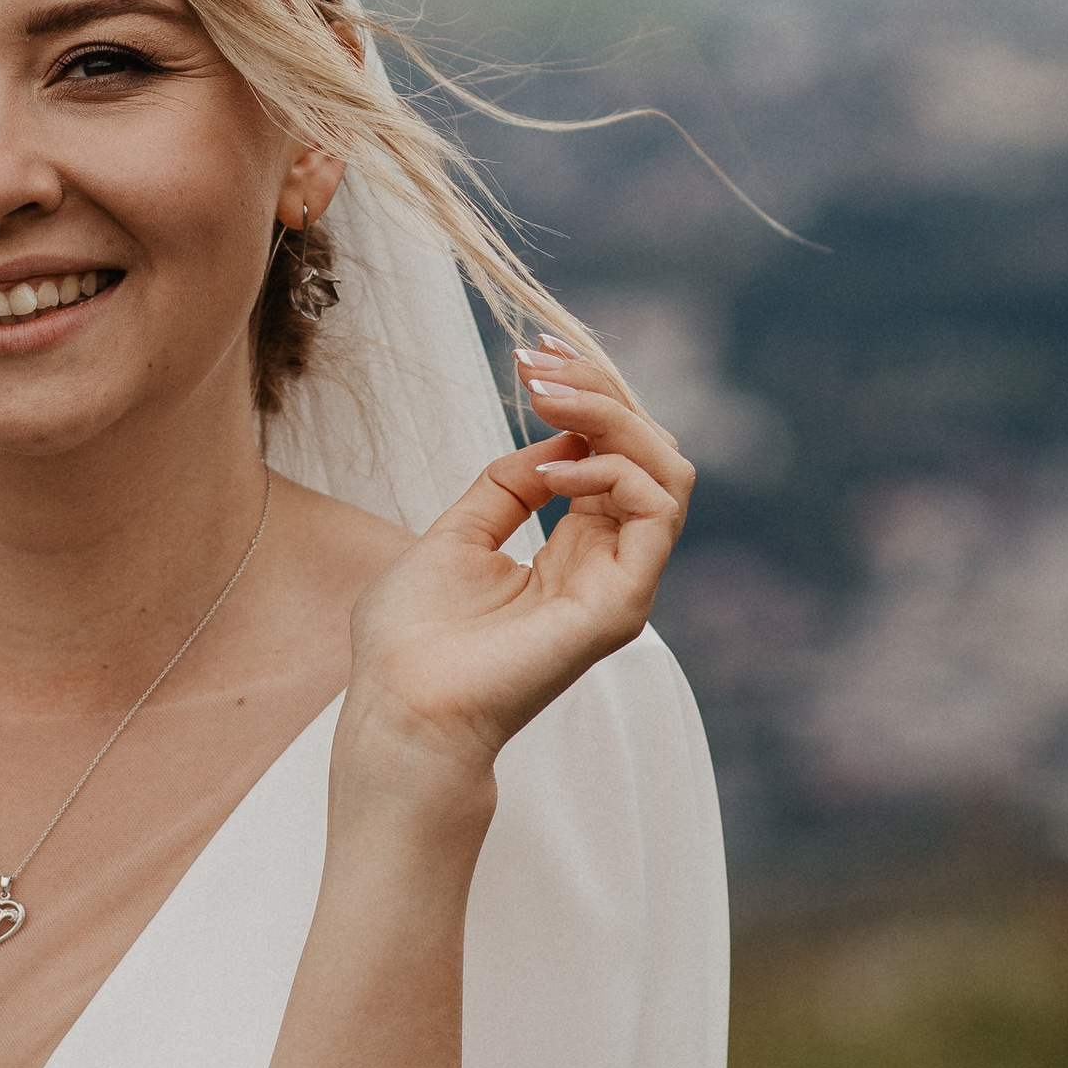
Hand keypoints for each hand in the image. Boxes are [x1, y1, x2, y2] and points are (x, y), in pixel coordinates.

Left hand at [338, 331, 695, 815]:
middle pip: (646, 451)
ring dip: (613, 418)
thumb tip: (554, 439)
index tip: (530, 359)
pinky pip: (655, 513)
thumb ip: (509, 485)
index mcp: (571, 550)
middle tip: (538, 365)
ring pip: (667, 471)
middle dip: (600, 391)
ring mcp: (619, 585)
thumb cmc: (411, 639)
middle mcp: (605, 563)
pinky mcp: (621, 607)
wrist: (400, 708)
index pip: (611, 454)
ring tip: (549, 403)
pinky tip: (555, 474)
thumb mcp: (457, 533)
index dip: (583, 397)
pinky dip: (613, 472)